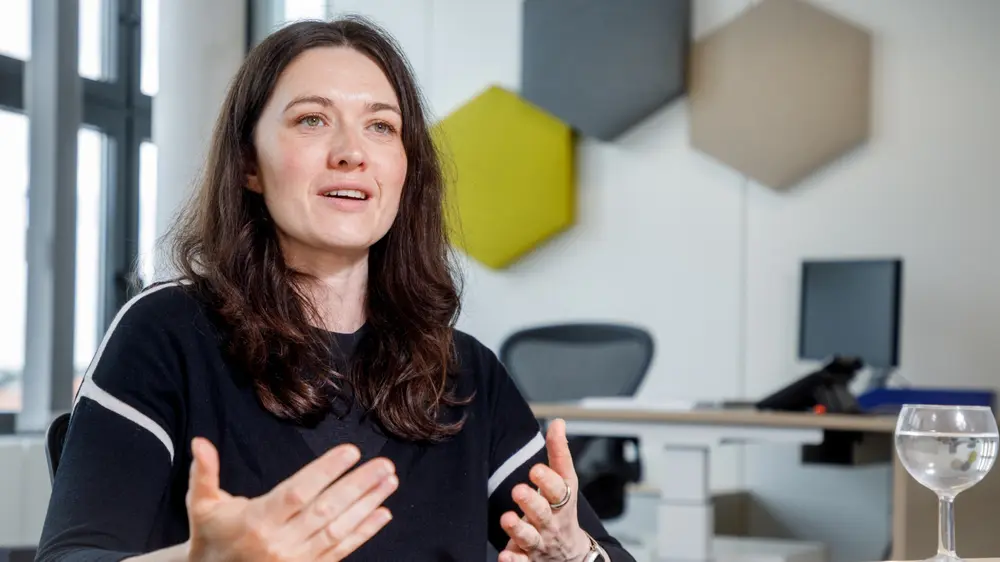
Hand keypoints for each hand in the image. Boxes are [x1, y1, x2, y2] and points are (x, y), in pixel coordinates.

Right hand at [184, 437, 397, 561]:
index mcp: (257, 520)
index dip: (325, 471)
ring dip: (368, 505)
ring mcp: (296, 560)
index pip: (297, 492)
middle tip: (385, 465)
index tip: (351, 451)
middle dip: (358, 486)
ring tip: (390, 482)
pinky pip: (340, 551)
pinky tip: (383, 513)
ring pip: (338, 530)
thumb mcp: (202, 504)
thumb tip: (200, 442)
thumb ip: (205, 473)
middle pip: (325, 510)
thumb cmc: (211, 536)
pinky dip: (364, 533)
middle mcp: (279, 542)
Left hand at [498, 419, 591, 561]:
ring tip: (507, 519)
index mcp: (562, 501)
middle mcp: (552, 522)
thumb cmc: (562, 511)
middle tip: (518, 491)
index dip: (548, 480)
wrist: (571, 555)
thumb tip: (558, 422)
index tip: (535, 470)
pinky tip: (504, 557)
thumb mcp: (566, 482)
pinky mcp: (528, 560)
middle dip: (531, 502)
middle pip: (543, 513)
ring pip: (530, 538)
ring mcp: (540, 542)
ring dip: (519, 529)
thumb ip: (559, 453)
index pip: (559, 489)